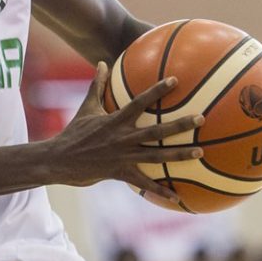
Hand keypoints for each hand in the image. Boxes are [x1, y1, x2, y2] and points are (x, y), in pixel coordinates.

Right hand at [47, 61, 203, 202]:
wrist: (60, 159)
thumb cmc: (74, 132)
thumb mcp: (86, 107)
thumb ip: (96, 86)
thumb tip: (102, 63)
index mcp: (115, 121)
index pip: (139, 102)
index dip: (157, 91)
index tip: (175, 80)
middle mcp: (122, 138)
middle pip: (156, 131)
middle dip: (179, 125)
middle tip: (200, 118)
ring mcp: (123, 156)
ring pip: (157, 156)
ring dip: (179, 155)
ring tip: (200, 151)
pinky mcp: (121, 173)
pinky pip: (144, 183)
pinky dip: (161, 191)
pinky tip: (179, 197)